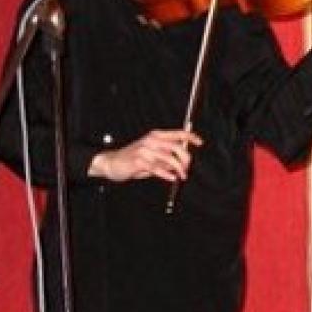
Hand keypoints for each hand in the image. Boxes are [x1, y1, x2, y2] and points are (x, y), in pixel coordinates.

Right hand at [88, 128, 202, 182]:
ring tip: (181, 176)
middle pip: (177, 147)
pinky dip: (167, 174)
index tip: (200, 142)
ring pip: (170, 158)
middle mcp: (151, 140)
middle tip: (186, 168)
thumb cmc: (134, 159)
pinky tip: (172, 178)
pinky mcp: (139, 161)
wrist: (112, 162)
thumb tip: (183, 162)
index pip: (177, 133)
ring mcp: (145, 150)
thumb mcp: (152, 155)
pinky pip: (157, 168)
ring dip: (179, 169)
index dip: (190, 137)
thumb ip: (167, 156)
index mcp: (156, 136)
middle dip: (186, 159)